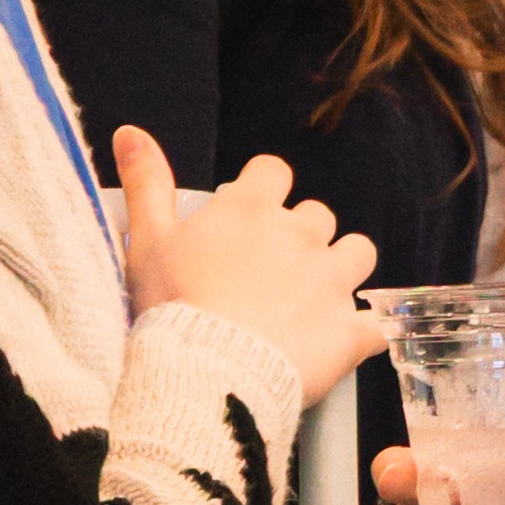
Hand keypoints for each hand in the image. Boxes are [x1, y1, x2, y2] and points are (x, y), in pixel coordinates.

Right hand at [115, 130, 387, 402]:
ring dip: (342, 267)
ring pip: (358, 252)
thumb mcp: (146, 240)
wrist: (205, 373)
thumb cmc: (171, 305)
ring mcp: (332, 280)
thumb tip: (130, 132)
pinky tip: (341, 344)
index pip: (273, 172)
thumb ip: (145, 183)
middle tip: (267, 271)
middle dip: (300, 236)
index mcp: (253, 209)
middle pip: (317, 216)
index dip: (262, 190)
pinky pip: (373, 324)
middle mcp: (302, 235)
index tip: (246, 216)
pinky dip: (361, 332)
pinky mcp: (350, 328)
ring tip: (312, 298)